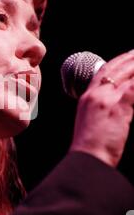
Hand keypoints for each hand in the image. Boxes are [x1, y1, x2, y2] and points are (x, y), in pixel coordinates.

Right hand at [70, 50, 133, 166]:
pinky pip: (133, 88)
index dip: (117, 62)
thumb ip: (101, 108)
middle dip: (130, 59)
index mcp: (86, 97)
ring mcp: (106, 100)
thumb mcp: (90, 122)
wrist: (88, 158)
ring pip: (127, 76)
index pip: (103, 72)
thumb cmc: (90, 146)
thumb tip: (116, 105)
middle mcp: (95, 95)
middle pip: (115, 69)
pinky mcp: (118, 108)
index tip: (127, 56)